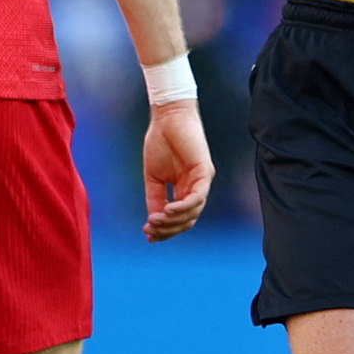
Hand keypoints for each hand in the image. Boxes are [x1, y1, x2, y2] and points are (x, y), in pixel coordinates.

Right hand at [141, 99, 213, 239]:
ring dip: (173, 221)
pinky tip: (167, 210)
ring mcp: (203, 181)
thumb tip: (153, 221)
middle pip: (188, 220)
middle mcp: (196, 188)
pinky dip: (183, 207)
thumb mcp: (153, 178)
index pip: (180, 219)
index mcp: (185, 190)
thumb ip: (155, 199)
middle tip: (150, 228)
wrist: (167, 118)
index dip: (165, 230)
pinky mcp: (206, 172)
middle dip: (168, 229)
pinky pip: (198, 197)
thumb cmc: (160, 143)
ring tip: (155, 220)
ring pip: (193, 212)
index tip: (148, 235)